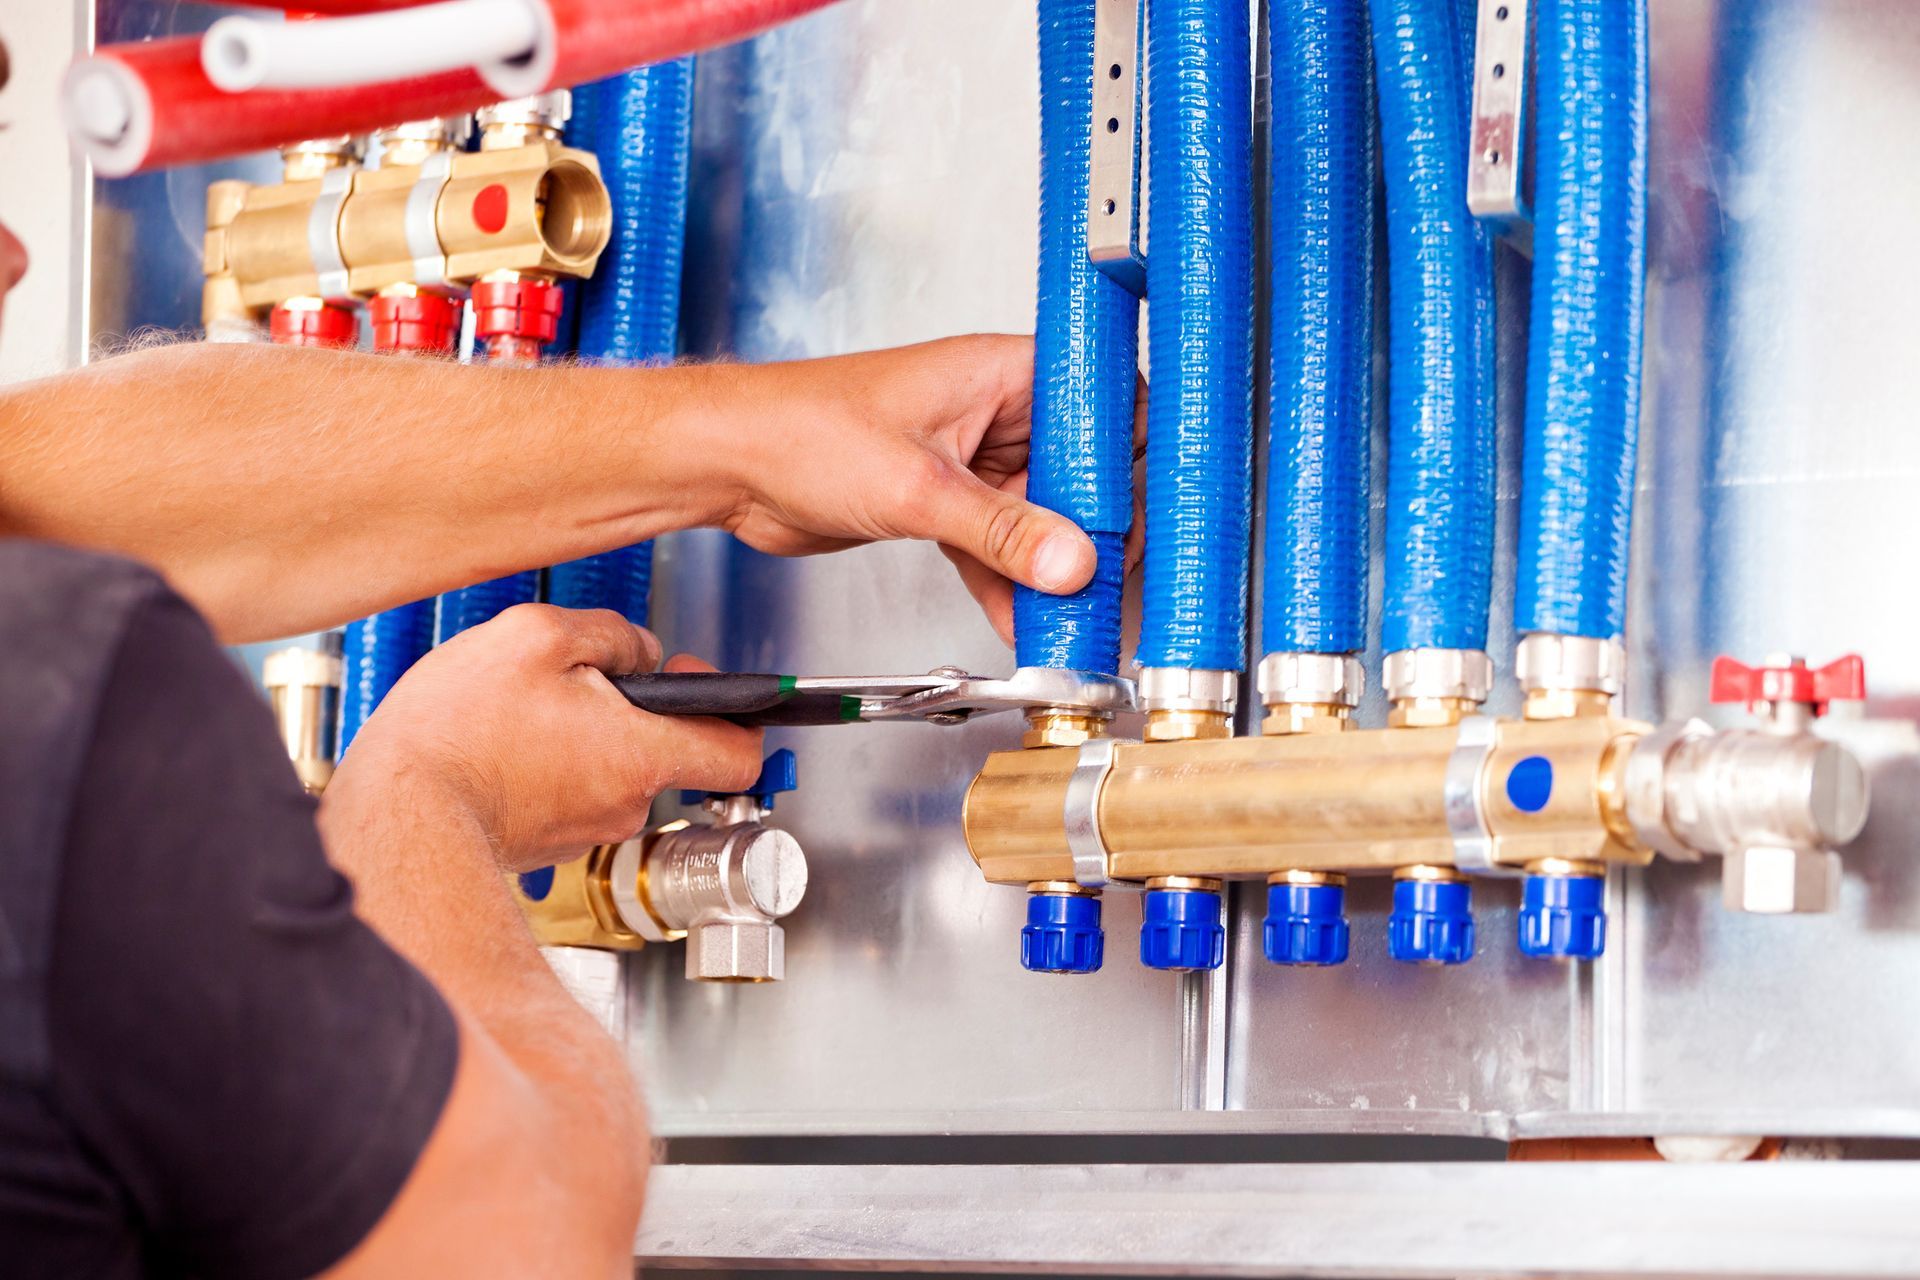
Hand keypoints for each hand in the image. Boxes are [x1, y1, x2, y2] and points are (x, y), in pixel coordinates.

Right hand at [327, 604, 761, 871]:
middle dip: (638, 709)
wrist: (393, 820)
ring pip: (614, 769)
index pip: (741, 755)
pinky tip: (506, 743)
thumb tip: (638, 648)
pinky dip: (552, 765)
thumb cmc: (455, 736)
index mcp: (641, 755)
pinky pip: (571, 792)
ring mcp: (586, 829)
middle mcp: (625, 803)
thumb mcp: (532, 638)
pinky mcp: (547, 842)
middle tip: (588, 680)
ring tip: (529, 711)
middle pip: (668, 750)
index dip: (741, 717)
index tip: (716, 689)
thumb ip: (606, 632)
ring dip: (587, 736)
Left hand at [706, 334, 1144, 644]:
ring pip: (1038, 514)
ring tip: (1065, 612)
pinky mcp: (943, 499)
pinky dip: (1007, 581)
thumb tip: (1070, 559)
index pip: (1101, 403)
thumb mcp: (918, 486)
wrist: (731, 463)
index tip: (1132, 511)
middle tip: (1097, 576)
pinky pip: (996, 543)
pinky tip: (1017, 618)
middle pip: (1078, 470)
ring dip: (1048, 566)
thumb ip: (1002, 530)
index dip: (1128, 457)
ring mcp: (970, 457)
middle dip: (1089, 528)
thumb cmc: (801, 429)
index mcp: (999, 372)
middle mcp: (993, 409)